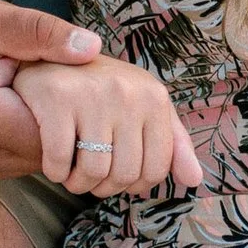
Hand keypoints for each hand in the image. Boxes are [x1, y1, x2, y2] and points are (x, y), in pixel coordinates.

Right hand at [0, 0, 106, 183]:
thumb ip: (38, 33)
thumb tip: (92, 49)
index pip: (62, 137)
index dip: (84, 111)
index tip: (91, 81)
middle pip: (52, 156)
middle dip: (72, 125)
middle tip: (81, 87)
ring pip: (35, 163)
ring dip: (51, 135)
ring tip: (56, 95)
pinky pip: (12, 162)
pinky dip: (27, 139)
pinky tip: (28, 107)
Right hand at [13, 57, 202, 195]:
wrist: (52, 60)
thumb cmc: (104, 93)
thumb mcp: (146, 108)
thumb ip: (173, 144)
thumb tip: (194, 180)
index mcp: (155, 98)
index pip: (156, 168)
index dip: (135, 185)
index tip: (118, 178)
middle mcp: (128, 93)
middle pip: (125, 174)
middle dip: (105, 188)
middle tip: (91, 178)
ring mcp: (92, 94)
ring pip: (93, 171)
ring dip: (78, 184)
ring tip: (73, 174)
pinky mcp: (57, 98)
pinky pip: (59, 161)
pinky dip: (55, 172)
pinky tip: (55, 164)